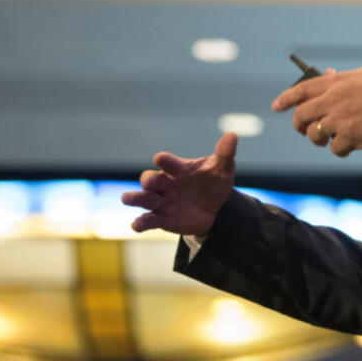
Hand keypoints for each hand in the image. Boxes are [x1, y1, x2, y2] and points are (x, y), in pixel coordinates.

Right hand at [121, 132, 237, 235]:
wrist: (215, 209)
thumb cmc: (214, 183)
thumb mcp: (222, 169)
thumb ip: (225, 153)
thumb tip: (232, 135)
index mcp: (177, 169)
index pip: (166, 161)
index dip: (164, 160)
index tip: (161, 159)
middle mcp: (165, 183)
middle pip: (148, 179)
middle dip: (148, 181)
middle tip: (151, 184)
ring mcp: (160, 202)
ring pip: (140, 199)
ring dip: (136, 198)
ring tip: (129, 198)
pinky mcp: (161, 219)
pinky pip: (145, 221)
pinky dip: (139, 223)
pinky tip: (138, 225)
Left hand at [271, 66, 361, 156]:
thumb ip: (342, 78)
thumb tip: (326, 75)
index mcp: (336, 83)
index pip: (302, 89)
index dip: (286, 99)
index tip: (277, 106)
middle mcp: (334, 101)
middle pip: (302, 116)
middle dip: (299, 124)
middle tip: (304, 128)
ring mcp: (341, 121)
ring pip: (315, 135)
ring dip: (320, 137)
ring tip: (330, 136)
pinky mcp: (351, 139)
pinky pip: (335, 149)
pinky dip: (339, 149)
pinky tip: (348, 145)